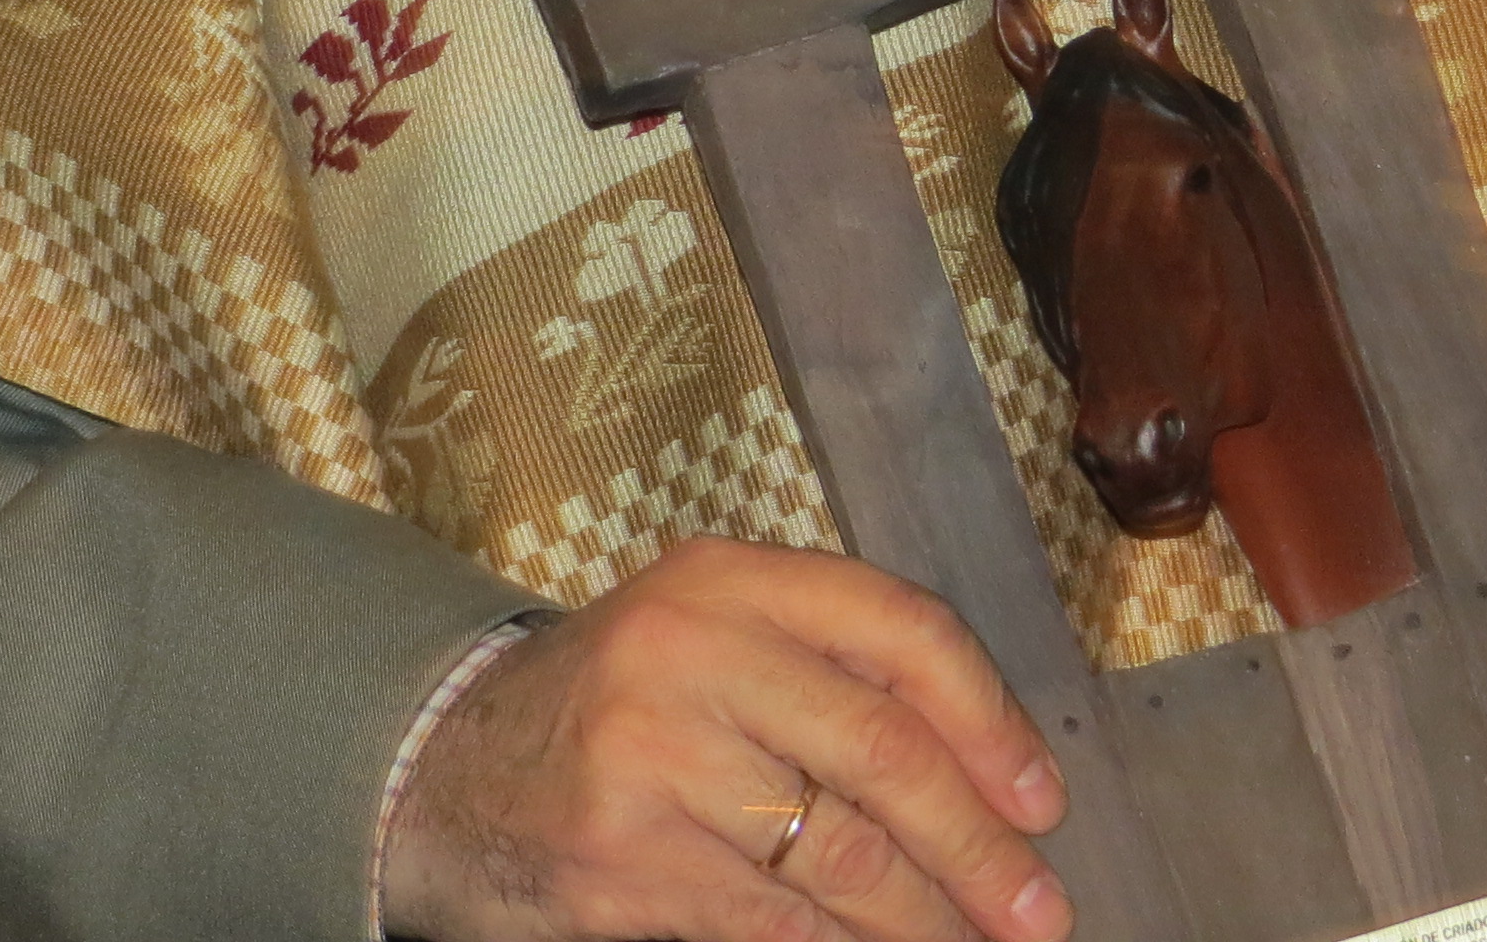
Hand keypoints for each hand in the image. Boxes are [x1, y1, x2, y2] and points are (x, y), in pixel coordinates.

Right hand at [379, 536, 1069, 941]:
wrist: (444, 773)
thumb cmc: (614, 714)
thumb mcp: (705, 646)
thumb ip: (824, 679)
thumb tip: (996, 786)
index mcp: (723, 579)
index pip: (898, 628)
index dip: (990, 720)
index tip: (1042, 802)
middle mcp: (687, 647)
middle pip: (885, 753)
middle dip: (982, 850)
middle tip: (1040, 914)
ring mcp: (652, 754)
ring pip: (846, 856)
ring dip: (931, 923)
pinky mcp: (628, 857)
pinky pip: (782, 923)